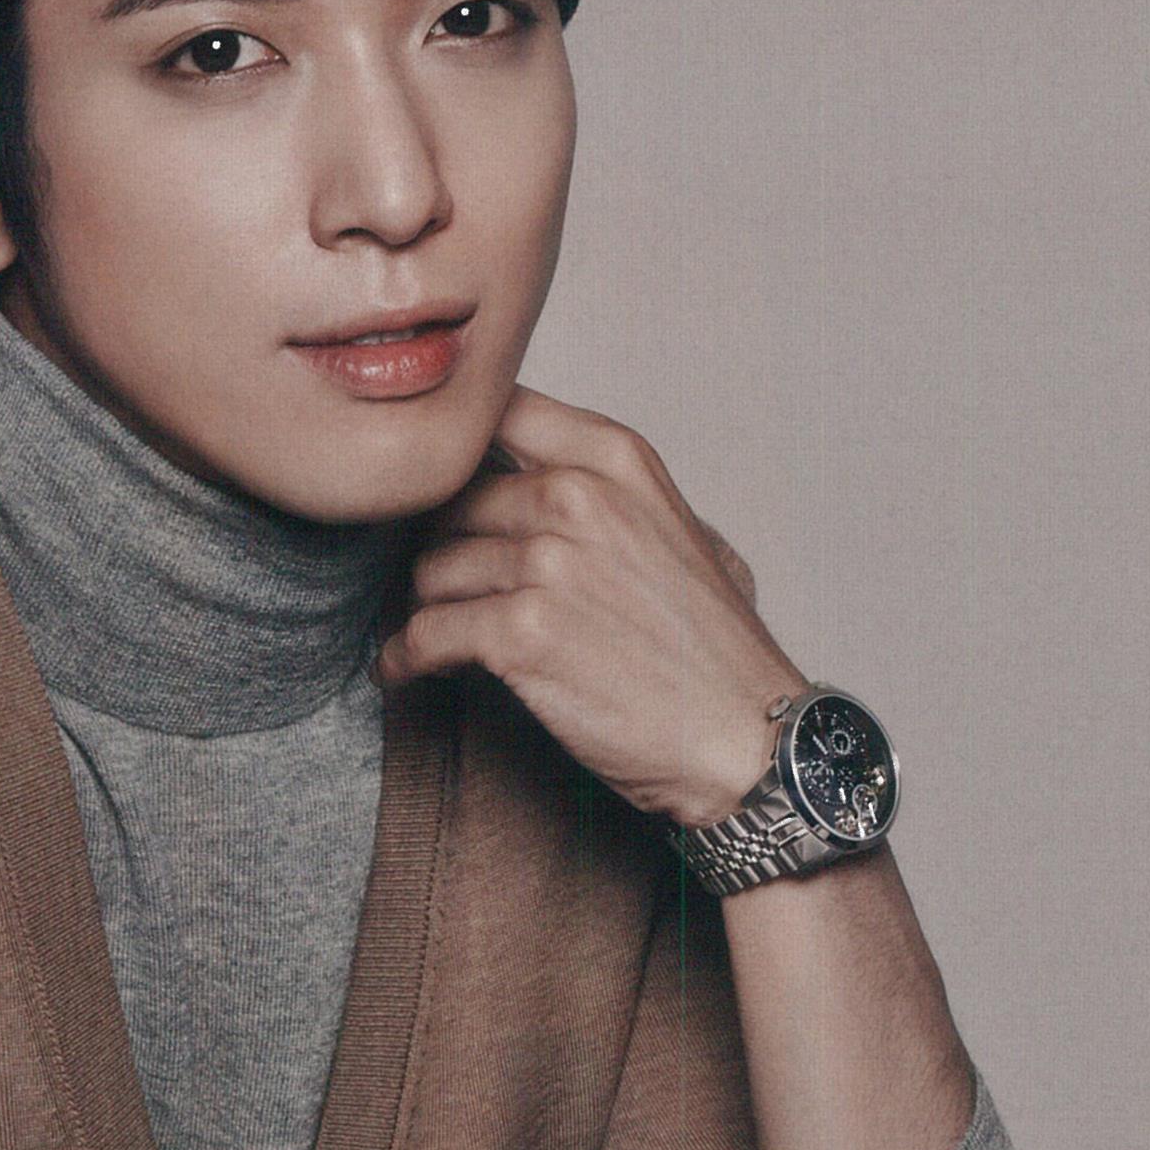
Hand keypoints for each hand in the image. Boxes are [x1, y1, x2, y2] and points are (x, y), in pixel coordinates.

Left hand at [373, 386, 804, 828]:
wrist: (743, 738)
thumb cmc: (715, 650)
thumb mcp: (685, 532)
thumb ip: (614, 494)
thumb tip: (546, 481)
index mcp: (616, 458)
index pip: (500, 411)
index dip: (459, 454)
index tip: (443, 493)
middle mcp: (578, 496)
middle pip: (452, 503)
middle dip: (443, 551)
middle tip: (446, 590)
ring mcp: (547, 563)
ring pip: (432, 570)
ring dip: (428, 610)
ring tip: (440, 639)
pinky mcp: (519, 633)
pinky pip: (425, 633)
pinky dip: (406, 657)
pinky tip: (406, 670)